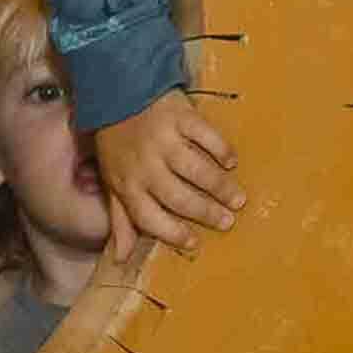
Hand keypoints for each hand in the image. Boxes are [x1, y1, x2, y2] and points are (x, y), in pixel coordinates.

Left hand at [92, 90, 242, 260]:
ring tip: (238, 200)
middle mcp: (145, 165)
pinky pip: (205, 136)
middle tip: (229, 221)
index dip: (172, 232)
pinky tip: (231, 162)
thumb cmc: (118, 145)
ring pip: (197, 170)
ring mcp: (164, 140)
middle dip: (206, 212)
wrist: (117, 93)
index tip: (194, 242)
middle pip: (179, 197)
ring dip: (220, 187)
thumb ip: (121, 221)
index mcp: (128, 185)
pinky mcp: (180, 116)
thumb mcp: (113, 183)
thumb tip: (121, 260)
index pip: (149, 217)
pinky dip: (221, 150)